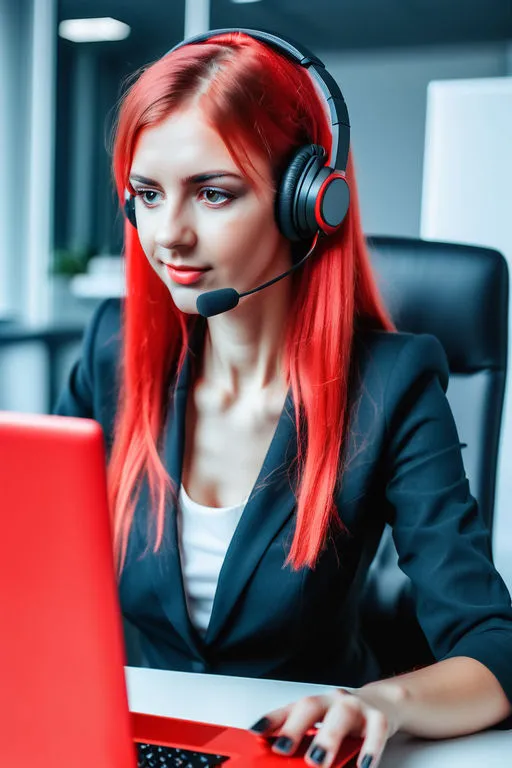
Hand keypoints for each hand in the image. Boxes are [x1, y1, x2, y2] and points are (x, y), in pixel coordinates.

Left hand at [248, 688, 400, 766]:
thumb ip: (307, 742)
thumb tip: (285, 759)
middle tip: (282, 749)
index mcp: (316, 705)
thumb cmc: (348, 720)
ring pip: (342, 714)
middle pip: (311, 707)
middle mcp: (333, 701)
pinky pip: (376, 730)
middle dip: (295, 727)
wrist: (387, 703)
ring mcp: (357, 707)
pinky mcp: (380, 718)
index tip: (255, 733)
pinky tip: (363, 766)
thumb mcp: (325, 727)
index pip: (288, 709)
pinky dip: (369, 748)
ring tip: (317, 760)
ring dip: (329, 737)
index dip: (271, 720)